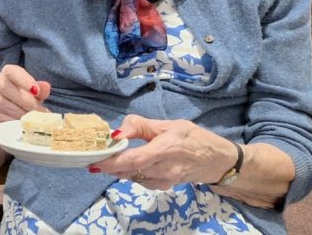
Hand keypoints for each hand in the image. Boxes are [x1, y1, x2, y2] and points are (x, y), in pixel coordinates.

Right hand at [0, 65, 50, 166]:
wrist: (3, 112)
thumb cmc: (21, 98)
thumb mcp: (33, 93)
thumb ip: (40, 89)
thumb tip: (45, 87)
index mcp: (8, 72)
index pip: (13, 72)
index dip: (25, 81)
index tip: (36, 92)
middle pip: (9, 90)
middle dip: (28, 103)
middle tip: (41, 113)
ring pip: (5, 105)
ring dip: (21, 115)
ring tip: (33, 121)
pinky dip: (11, 123)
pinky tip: (20, 125)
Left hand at [89, 115, 236, 189]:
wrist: (217, 160)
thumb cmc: (193, 138)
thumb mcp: (168, 124)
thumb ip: (140, 126)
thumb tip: (115, 133)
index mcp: (166, 149)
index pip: (134, 160)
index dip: (111, 162)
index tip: (94, 159)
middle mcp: (165, 169)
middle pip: (128, 170)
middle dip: (109, 164)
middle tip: (94, 156)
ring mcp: (165, 181)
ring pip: (131, 176)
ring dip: (118, 168)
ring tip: (111, 157)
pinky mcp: (164, 187)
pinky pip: (139, 180)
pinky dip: (130, 172)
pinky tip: (130, 163)